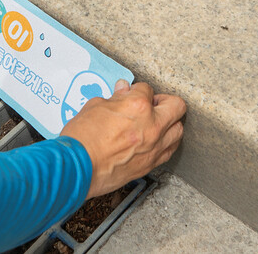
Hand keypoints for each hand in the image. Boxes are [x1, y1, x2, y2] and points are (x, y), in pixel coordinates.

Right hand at [61, 81, 185, 198]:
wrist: (78, 167)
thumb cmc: (82, 138)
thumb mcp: (94, 108)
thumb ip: (114, 99)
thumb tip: (122, 92)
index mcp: (137, 106)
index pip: (146, 89)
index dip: (137, 90)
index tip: (131, 94)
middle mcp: (152, 125)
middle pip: (176, 106)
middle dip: (164, 101)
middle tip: (152, 103)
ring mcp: (154, 146)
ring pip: (178, 129)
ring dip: (169, 122)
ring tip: (157, 122)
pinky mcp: (151, 164)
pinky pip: (170, 150)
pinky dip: (165, 142)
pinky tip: (155, 140)